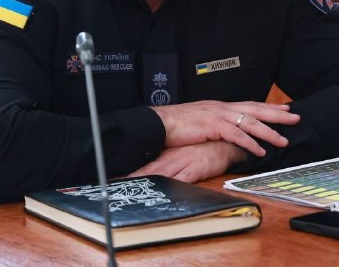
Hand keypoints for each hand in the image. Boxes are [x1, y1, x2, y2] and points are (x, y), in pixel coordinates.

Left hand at [127, 142, 246, 182]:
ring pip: (160, 176)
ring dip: (147, 184)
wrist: (224, 145)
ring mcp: (182, 164)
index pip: (145, 167)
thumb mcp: (181, 155)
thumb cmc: (203, 151)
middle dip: (132, 180)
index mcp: (167, 156)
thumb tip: (152, 173)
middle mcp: (171, 160)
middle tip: (116, 187)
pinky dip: (169, 187)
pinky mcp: (194, 170)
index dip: (130, 174)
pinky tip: (161, 192)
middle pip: (148, 172)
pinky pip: (179, 181)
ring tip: (131, 191)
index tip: (114, 180)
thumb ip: (167, 163)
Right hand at [151, 100, 299, 156]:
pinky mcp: (213, 126)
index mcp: (220, 107)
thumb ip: (215, 125)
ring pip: (250, 122)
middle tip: (296, 117)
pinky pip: (237, 135)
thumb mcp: (201, 122)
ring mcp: (219, 116)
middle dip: (277, 114)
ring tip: (283, 140)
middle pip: (256, 109)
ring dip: (269, 132)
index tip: (284, 108)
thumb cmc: (177, 125)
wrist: (160, 123)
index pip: (250, 105)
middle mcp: (222, 108)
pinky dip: (250, 143)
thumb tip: (226, 133)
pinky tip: (260, 151)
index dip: (268, 107)